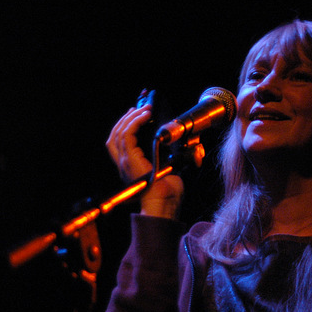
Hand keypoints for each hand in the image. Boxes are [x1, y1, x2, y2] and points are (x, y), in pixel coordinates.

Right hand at [106, 104, 183, 218]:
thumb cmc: (169, 192)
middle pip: (116, 134)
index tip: (136, 113)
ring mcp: (125, 162)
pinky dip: (135, 122)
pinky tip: (146, 116)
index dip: (125, 125)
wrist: (165, 204)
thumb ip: (180, 157)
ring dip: (132, 118)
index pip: (120, 141)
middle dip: (127, 118)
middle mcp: (124, 163)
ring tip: (144, 109)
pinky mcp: (130, 160)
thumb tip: (196, 147)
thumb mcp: (174, 168)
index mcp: (130, 165)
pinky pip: (127, 135)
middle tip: (140, 108)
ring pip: (119, 133)